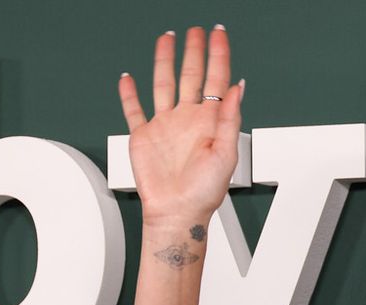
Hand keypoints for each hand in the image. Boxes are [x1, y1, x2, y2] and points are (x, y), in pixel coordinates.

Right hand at [118, 25, 244, 225]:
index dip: (218, 55)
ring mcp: (165, 125)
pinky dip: (128, 93)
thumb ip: (230, 118)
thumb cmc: (204, 191)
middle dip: (194, 51)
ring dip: (164, 61)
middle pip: (191, 75)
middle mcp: (188, 119)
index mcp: (210, 121)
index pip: (216, 79)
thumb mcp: (225, 153)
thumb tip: (236, 87)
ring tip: (167, 39)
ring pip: (163, 84)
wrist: (176, 212)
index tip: (219, 34)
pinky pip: (134, 109)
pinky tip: (128, 78)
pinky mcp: (143, 136)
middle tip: (196, 31)